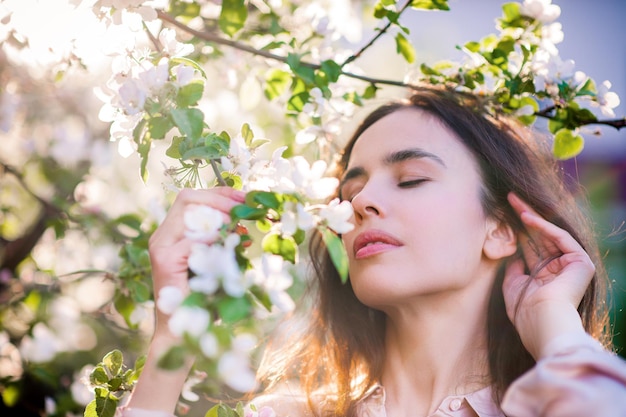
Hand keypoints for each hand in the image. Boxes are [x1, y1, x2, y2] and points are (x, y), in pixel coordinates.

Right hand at [148, 187, 245, 334]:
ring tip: (239, 228)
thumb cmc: (202, 300)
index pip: (193, 197)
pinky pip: (192, 237)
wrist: (181, 334)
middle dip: (221, 198)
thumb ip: (222, 240)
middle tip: (245, 208)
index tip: (246, 196)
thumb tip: (243, 221)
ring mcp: (160, 246)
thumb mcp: (216, 262)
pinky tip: (227, 245)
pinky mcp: (164, 260)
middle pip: (188, 197)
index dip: (220, 192)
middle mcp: (162, 235)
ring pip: (188, 209)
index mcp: (172, 233)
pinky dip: (213, 237)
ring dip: (219, 215)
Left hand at [502, 193, 593, 358]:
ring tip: (513, 201)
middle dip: (523, 215)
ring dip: (531, 215)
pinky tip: (526, 217)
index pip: (530, 246)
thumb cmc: (524, 310)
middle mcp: (559, 268)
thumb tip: (513, 256)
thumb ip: (514, 269)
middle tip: (508, 197)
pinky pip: (560, 238)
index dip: (517, 229)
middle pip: (539, 235)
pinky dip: (543, 226)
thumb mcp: (513, 285)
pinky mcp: (582, 262)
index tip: (502, 214)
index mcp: (545, 276)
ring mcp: (572, 265)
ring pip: (549, 233)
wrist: (541, 322)